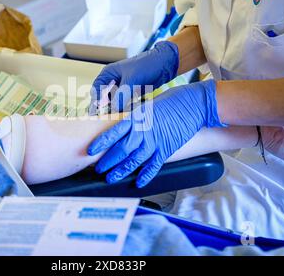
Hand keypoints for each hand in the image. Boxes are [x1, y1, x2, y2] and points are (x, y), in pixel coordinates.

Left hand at [88, 80, 223, 187]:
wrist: (193, 104)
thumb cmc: (170, 101)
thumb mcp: (146, 106)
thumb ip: (134, 118)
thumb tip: (123, 127)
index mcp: (136, 118)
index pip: (113, 132)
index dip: (101, 142)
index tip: (90, 150)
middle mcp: (143, 132)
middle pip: (121, 150)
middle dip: (107, 161)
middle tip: (98, 169)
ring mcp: (155, 142)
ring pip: (134, 161)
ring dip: (121, 171)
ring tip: (111, 178)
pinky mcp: (166, 150)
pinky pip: (153, 166)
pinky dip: (145, 176)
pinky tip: (138, 183)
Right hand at [89, 41, 179, 113]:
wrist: (165, 63)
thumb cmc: (147, 65)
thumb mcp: (132, 79)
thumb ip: (122, 94)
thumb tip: (114, 108)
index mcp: (108, 74)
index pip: (96, 90)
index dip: (96, 101)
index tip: (98, 112)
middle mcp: (113, 81)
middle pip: (104, 99)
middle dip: (107, 108)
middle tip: (109, 118)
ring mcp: (122, 88)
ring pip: (114, 103)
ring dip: (117, 110)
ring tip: (119, 117)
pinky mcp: (131, 94)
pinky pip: (125, 104)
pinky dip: (125, 109)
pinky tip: (129, 114)